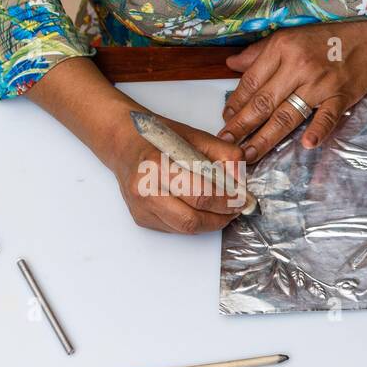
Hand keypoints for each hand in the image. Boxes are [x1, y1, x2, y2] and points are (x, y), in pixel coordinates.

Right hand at [105, 112, 244, 233]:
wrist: (124, 144)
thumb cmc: (160, 139)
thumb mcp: (197, 138)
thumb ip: (225, 156)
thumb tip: (241, 183)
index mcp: (157, 165)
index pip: (200, 194)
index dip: (226, 201)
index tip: (242, 199)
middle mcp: (145, 189)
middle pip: (192, 219)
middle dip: (221, 217)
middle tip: (235, 208)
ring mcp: (141, 207)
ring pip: (185, 228)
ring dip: (210, 223)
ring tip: (222, 210)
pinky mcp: (141, 218)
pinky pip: (175, 229)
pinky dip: (194, 222)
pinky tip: (199, 209)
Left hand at [219, 19, 366, 161]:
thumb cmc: (328, 38)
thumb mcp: (290, 36)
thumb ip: (259, 53)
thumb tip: (231, 64)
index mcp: (281, 49)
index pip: (251, 82)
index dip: (235, 103)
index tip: (225, 121)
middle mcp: (297, 66)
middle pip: (264, 102)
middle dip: (242, 126)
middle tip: (227, 145)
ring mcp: (320, 83)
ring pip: (287, 114)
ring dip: (266, 138)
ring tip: (251, 154)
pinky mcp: (341, 96)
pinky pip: (327, 116)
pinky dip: (318, 130)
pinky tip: (307, 144)